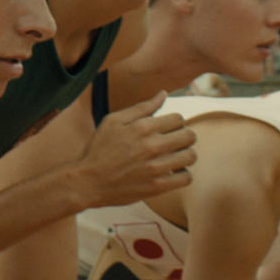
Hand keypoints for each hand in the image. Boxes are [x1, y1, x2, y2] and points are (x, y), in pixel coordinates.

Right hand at [70, 91, 194, 208]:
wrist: (89, 181)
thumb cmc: (100, 148)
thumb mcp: (113, 121)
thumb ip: (141, 107)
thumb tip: (163, 93)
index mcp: (142, 127)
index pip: (178, 118)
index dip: (174, 123)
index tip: (165, 130)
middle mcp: (151, 146)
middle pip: (189, 136)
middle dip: (183, 137)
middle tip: (172, 143)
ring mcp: (155, 167)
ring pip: (191, 156)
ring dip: (185, 155)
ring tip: (173, 157)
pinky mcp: (158, 186)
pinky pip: (186, 178)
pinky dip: (182, 174)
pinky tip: (171, 172)